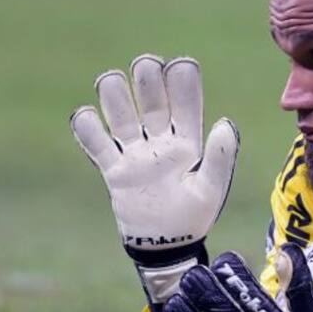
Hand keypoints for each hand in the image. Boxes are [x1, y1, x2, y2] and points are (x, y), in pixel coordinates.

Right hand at [70, 54, 238, 311]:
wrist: (165, 247)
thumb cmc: (193, 216)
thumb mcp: (211, 189)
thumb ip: (219, 157)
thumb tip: (225, 122)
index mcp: (188, 142)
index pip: (185, 103)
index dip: (182, 81)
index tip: (180, 64)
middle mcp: (160, 141)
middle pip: (149, 99)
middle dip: (146, 78)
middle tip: (146, 66)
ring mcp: (135, 153)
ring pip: (120, 112)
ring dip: (114, 94)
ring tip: (112, 83)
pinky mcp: (114, 170)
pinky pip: (95, 143)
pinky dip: (87, 127)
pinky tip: (87, 117)